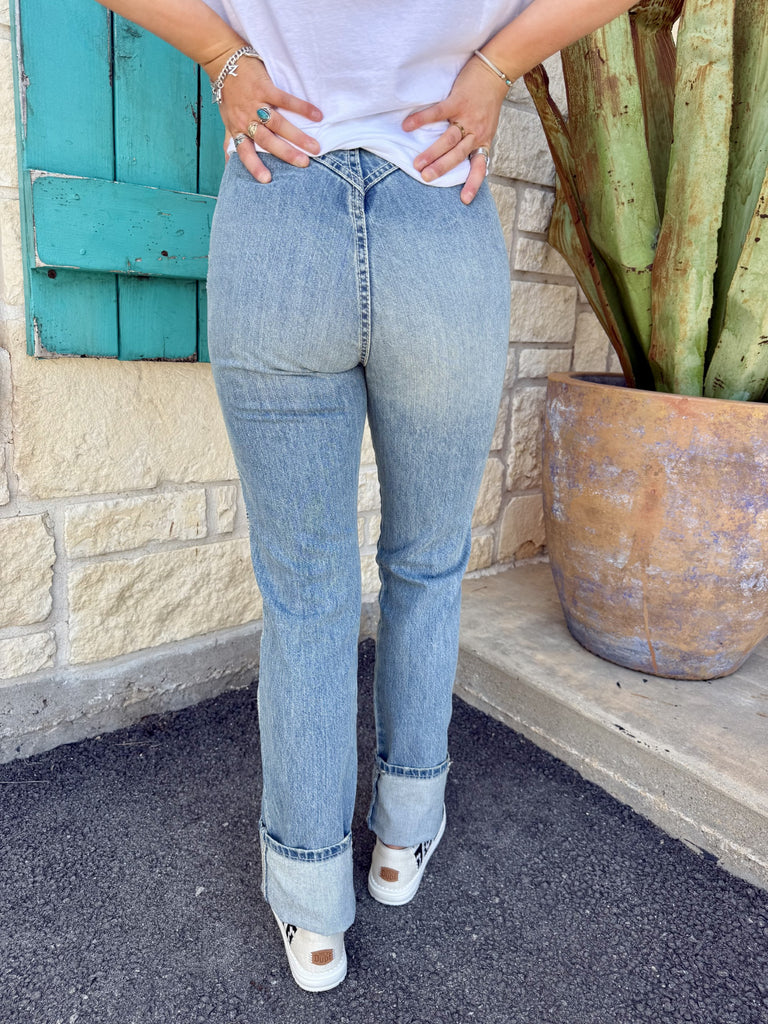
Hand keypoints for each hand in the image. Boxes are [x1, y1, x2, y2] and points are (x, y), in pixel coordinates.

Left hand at [207, 52, 323, 182]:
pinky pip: (285, 99)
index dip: (254, 166)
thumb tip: (229, 164)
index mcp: (238, 129)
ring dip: (297, 135)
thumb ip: (230, 141)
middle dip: (286, 153)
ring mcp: (256, 103)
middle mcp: (247, 119)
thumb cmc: (227, 93)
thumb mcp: (226, 120)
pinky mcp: (265, 87)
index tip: (267, 180)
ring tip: (315, 147)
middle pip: (267, 140)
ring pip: (278, 123)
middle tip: (304, 164)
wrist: (222, 60)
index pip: (245, 151)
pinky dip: (302, 107)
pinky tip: (317, 115)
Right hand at [402, 56, 507, 203]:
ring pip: (449, 139)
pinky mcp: (457, 100)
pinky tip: (407, 126)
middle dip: (441, 168)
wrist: (496, 70)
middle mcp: (476, 132)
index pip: (479, 166)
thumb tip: (455, 158)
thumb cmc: (487, 100)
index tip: (465, 200)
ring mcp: (467, 117)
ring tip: (417, 164)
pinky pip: (437, 113)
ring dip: (432, 152)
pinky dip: (421, 119)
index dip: (473, 183)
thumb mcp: (487, 125)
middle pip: (457, 155)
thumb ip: (474, 141)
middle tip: (426, 178)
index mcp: (483, 140)